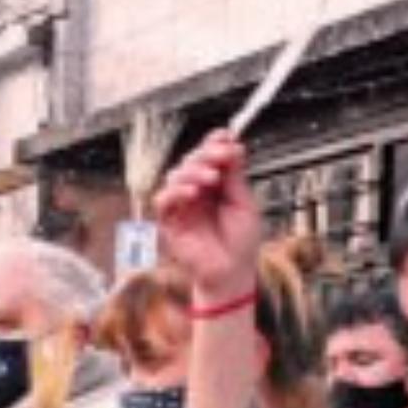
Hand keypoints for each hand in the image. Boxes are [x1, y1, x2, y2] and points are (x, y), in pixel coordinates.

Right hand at [155, 129, 263, 298]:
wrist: (233, 272)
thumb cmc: (241, 242)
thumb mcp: (244, 202)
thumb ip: (235, 176)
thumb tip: (233, 146)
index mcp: (215, 184)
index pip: (209, 156)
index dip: (214, 142)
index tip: (227, 135)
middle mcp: (196, 191)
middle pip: (191, 161)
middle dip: (206, 154)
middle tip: (223, 155)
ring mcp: (182, 206)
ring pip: (175, 176)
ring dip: (193, 171)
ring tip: (212, 178)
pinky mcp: (169, 222)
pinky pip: (163, 200)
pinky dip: (176, 192)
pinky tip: (193, 193)